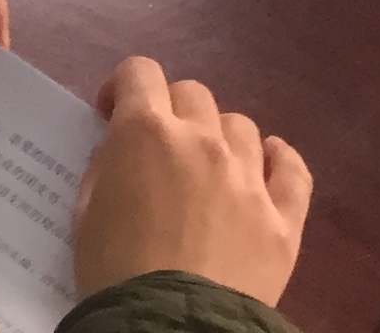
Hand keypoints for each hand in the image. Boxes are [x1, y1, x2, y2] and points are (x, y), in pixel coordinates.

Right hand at [74, 58, 310, 304]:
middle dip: (171, 111)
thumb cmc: (113, 269)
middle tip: (160, 149)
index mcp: (146, 132)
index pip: (139, 72)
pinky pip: (293, 170)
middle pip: (193, 94)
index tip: (113, 115)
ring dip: (219, 138)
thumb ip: (107, 166)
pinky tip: (265, 168)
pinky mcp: (284, 219)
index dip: (124, 87)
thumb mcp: (87, 210)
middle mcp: (202, 141)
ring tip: (208, 170)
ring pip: (240, 126)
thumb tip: (123, 152)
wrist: (169, 328)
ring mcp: (249, 178)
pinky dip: (279, 160)